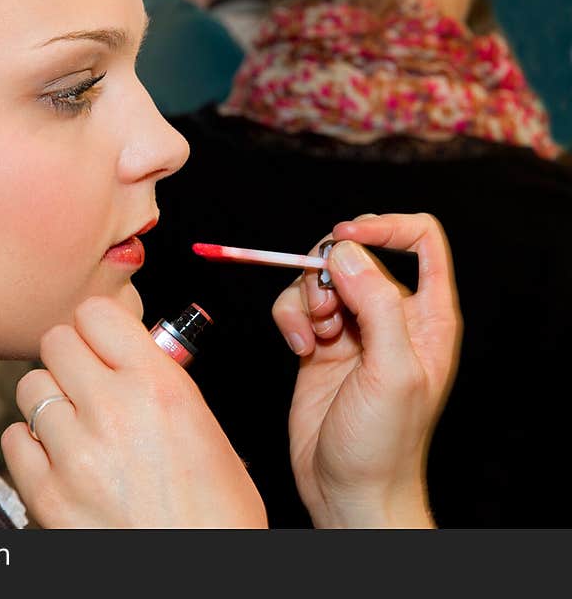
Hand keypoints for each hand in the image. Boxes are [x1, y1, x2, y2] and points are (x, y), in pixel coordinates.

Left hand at [1, 296, 266, 527]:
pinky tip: (59, 460)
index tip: (101, 343)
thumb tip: (123, 350)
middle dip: (70, 359)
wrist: (198, 579)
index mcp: (159, 385)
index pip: (95, 313)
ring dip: (49, 401)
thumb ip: (159, 380)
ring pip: (30, 387)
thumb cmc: (216, 512)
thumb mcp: (204, 426)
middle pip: (55, 342)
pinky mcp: (46, 494)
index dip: (96, 327)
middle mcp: (113, 409)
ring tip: (75, 426)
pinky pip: (13, 438)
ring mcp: (74, 453)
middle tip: (86, 382)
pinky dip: (31, 445)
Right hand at [272, 214, 461, 527]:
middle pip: (355, 252)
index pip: (419, 239)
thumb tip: (344, 252)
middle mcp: (388, 314)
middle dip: (328, 269)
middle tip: (324, 307)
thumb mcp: (391, 370)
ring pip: (317, 277)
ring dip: (305, 299)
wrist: (347, 488)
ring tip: (313, 337)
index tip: (348, 236)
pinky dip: (289, 320)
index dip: (385, 227)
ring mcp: (351, 329)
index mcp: (426, 315)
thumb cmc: (384, 443)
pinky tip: (300, 349)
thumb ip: (375, 304)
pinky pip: (295, 306)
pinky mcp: (318, 343)